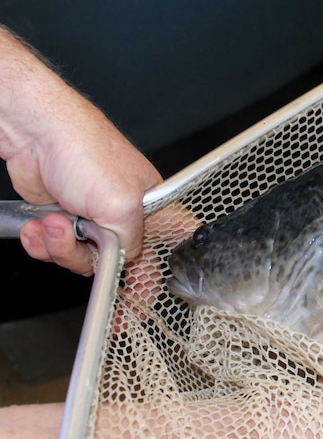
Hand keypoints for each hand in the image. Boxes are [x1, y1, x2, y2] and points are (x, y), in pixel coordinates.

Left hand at [0, 26, 161, 273]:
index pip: (172, 249)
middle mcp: (127, 215)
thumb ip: (130, 243)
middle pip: (122, 263)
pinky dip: (44, 242)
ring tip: (56, 225)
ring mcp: (95, 217)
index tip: (142, 306)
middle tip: (91, 274)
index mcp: (155, 209)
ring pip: (85, 259)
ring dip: (63, 248)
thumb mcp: (121, 207)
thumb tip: (124, 261)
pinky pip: (57, 248)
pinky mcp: (67, 217)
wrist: (35, 132)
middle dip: (98, 267)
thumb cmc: (85, 149)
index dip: (162, 279)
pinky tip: (41, 227)